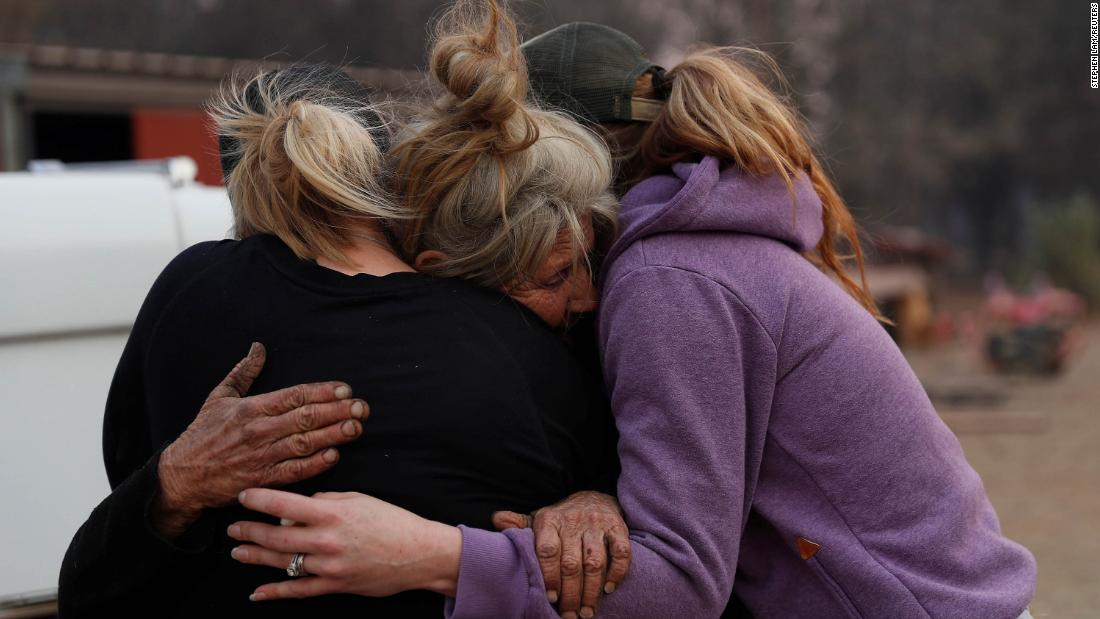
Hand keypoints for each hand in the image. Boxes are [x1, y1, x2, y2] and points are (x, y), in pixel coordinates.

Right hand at [153, 343, 366, 537]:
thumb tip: (258, 348)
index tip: (344, 389)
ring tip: (356, 427)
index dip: (322, 392)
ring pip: (304, 443)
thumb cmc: (202, 434)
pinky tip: (333, 455)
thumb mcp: (219, 397)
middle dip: (337, 411)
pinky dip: (314, 464)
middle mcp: (259, 430)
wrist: (181, 476)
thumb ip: (243, 372)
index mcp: (252, 408)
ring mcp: (261, 456)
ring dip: (333, 435)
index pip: (294, 396)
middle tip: (361, 407)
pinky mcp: (261, 480)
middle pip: (305, 418)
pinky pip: (293, 472)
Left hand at [227, 488, 461, 599]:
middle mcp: (326, 540)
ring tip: (238, 551)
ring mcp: (329, 566)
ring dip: (256, 556)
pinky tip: (257, 592)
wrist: (419, 554)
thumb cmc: (392, 522)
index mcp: (332, 514)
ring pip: (283, 562)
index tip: (244, 496)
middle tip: (233, 527)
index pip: (285, 504)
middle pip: (277, 535)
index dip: (260, 499)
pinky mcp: (335, 586)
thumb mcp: (359, 499)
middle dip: (250, 531)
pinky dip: (275, 592)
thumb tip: (298, 506)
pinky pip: (299, 591)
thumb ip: (326, 500)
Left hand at [493, 491, 630, 618]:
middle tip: (569, 615)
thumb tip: (497, 520)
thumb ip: (519, 524)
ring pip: (595, 562)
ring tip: (587, 612)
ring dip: (591, 591)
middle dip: (571, 594)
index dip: (549, 576)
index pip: (548, 551)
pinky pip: (621, 552)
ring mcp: (596, 524)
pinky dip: (617, 572)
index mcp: (549, 520)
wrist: (594, 497)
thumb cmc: (562, 519)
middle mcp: (573, 521)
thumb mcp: (539, 519)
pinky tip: (608, 589)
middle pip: (572, 564)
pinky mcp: (617, 526)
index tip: (551, 598)